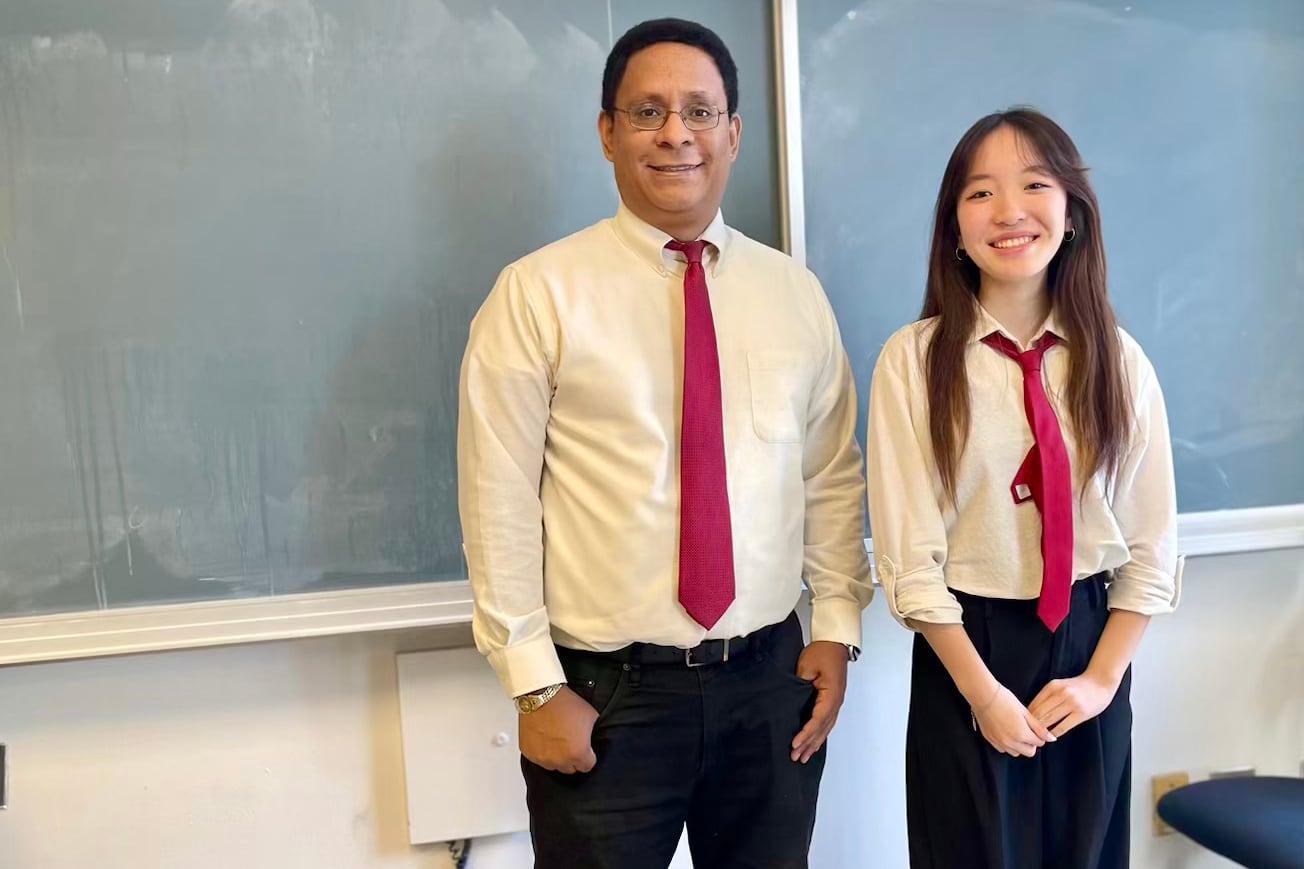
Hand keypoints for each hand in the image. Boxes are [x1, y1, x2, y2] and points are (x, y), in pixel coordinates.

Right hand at [518, 685, 598, 772]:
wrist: (541, 695)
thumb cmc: (564, 704)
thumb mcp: (591, 716)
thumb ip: (593, 734)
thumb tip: (591, 739)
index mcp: (578, 754)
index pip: (587, 766)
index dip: (587, 756)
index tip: (585, 750)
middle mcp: (560, 760)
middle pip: (570, 768)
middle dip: (572, 757)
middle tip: (570, 742)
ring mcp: (543, 759)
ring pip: (554, 765)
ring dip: (556, 756)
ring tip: (556, 738)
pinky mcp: (529, 753)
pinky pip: (538, 758)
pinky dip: (542, 751)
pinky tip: (545, 737)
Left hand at [789, 641, 848, 762]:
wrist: (834, 643)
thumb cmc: (822, 652)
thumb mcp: (806, 666)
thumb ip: (799, 685)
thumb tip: (790, 701)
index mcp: (831, 694)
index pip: (818, 719)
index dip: (806, 733)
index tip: (795, 743)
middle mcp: (836, 702)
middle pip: (822, 728)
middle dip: (808, 744)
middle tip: (796, 757)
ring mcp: (835, 703)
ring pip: (825, 728)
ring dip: (814, 743)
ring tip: (803, 757)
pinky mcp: (832, 701)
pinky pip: (826, 722)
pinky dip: (819, 735)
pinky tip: (813, 744)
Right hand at [972, 684, 1054, 757]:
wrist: (983, 696)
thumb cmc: (1005, 699)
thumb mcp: (1025, 711)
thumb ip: (1038, 727)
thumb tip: (1051, 738)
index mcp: (1022, 734)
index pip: (1039, 743)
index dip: (1040, 736)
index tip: (1036, 729)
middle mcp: (1011, 742)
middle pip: (1029, 752)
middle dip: (1031, 743)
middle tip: (1028, 731)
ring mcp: (999, 742)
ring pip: (1016, 753)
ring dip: (1019, 746)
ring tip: (1016, 732)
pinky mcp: (990, 740)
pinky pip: (1003, 749)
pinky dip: (1007, 745)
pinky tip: (1006, 732)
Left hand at [1028, 671, 1119, 737]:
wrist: (1100, 683)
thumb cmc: (1077, 686)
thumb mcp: (1060, 685)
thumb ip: (1047, 696)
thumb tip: (1031, 711)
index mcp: (1053, 686)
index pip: (1034, 704)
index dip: (1027, 716)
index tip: (1023, 725)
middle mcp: (1061, 693)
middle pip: (1040, 712)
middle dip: (1032, 725)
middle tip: (1028, 734)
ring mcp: (1072, 703)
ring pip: (1050, 719)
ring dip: (1042, 730)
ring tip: (1038, 737)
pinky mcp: (1081, 713)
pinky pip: (1063, 726)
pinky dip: (1055, 733)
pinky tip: (1052, 736)